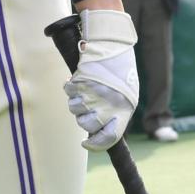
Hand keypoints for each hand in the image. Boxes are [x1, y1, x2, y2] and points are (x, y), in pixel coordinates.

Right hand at [63, 9, 138, 150]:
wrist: (113, 48)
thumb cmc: (121, 73)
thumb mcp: (126, 97)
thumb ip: (115, 114)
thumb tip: (96, 129)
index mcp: (123, 112)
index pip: (108, 139)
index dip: (95, 145)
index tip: (85, 144)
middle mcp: (107, 106)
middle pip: (86, 125)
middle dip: (83, 118)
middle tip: (86, 108)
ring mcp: (92, 95)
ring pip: (74, 109)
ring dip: (75, 102)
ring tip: (82, 91)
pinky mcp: (80, 83)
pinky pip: (69, 91)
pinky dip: (70, 87)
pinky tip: (76, 81)